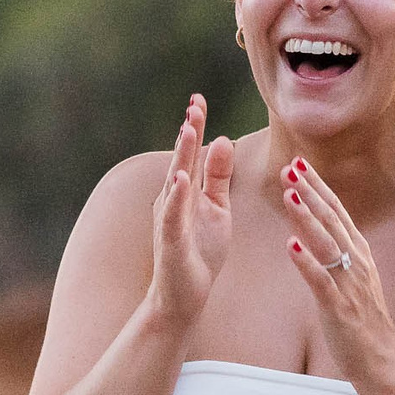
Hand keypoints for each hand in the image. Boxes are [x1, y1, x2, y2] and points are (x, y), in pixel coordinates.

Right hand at [148, 95, 233, 325]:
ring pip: (175, 182)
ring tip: (188, 128)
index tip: (199, 98)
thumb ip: (219, 177)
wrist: (184, 296)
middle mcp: (173, 200)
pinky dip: (177, 198)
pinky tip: (182, 180)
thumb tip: (224, 139)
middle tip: (195, 103)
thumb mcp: (217, 209)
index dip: (196, 126)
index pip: (192, 154)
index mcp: (187, 192)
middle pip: (182, 160)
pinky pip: (173, 216)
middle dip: (188, 132)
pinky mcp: (171, 241)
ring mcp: (170, 220)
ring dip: (181, 155)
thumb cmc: (199, 252)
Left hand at [282, 159, 394, 376]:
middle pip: (331, 219)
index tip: (299, 163)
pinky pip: (321, 280)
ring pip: (326, 243)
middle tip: (289, 167)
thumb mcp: (355, 276)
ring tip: (289, 195)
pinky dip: (306, 263)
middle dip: (309, 191)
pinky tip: (290, 246)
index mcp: (358, 252)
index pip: (336, 210)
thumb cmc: (363, 318)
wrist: (380, 356)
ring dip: (307, 217)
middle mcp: (355, 261)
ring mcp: (348, 283)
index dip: (317, 185)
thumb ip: (341, 251)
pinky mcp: (338, 306)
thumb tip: (323, 227)